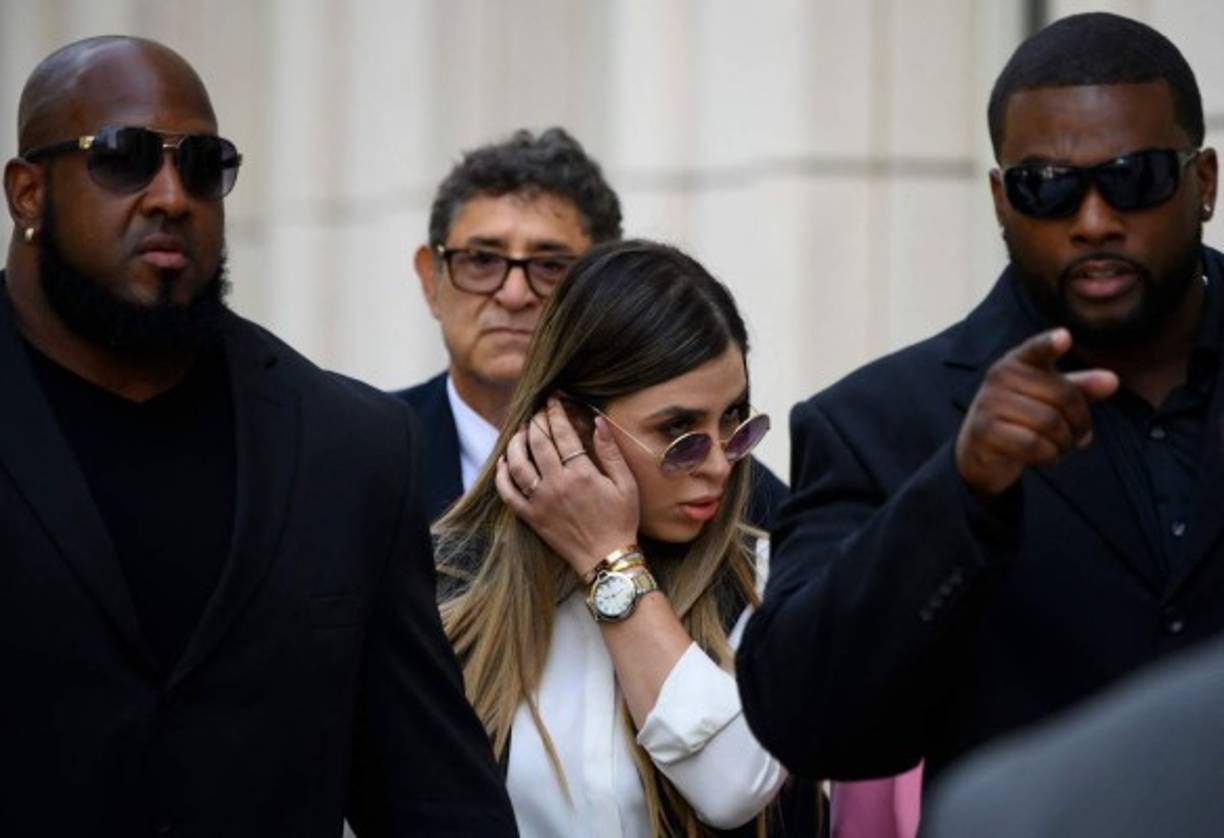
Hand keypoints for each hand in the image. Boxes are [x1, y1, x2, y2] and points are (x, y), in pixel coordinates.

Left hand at [496, 397, 639, 576]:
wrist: (607, 559)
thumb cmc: (621, 520)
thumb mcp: (626, 484)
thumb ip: (610, 451)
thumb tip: (597, 421)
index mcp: (581, 474)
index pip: (562, 433)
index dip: (555, 412)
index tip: (553, 399)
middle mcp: (556, 485)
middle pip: (537, 443)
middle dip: (535, 421)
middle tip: (537, 411)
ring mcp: (540, 502)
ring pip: (517, 465)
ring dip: (516, 443)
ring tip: (521, 432)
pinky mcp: (531, 517)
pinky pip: (508, 494)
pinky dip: (502, 476)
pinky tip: (504, 463)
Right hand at [955, 328, 1118, 495]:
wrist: (979, 450)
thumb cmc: (1021, 417)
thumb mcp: (1049, 399)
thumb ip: (1080, 388)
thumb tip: (1112, 380)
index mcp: (1017, 362)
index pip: (1036, 350)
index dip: (1050, 344)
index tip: (1064, 337)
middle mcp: (1000, 377)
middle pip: (1063, 396)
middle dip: (1080, 422)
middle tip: (1079, 436)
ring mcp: (989, 403)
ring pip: (1050, 423)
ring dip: (1065, 442)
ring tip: (1061, 447)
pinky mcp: (985, 430)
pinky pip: (1033, 444)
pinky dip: (1049, 455)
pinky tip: (1047, 456)